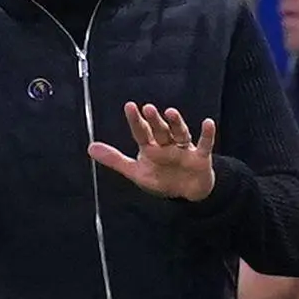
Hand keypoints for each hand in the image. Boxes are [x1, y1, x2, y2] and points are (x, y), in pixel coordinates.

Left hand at [88, 103, 215, 201]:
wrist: (187, 191)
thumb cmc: (162, 178)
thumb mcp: (136, 171)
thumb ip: (115, 160)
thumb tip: (90, 147)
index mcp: (151, 147)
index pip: (141, 132)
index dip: (136, 120)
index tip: (130, 106)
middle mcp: (166, 144)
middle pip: (160, 131)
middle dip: (155, 121)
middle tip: (148, 109)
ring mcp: (183, 149)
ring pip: (180, 133)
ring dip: (176, 123)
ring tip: (170, 113)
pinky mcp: (200, 157)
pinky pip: (204, 144)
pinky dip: (207, 134)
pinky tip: (208, 123)